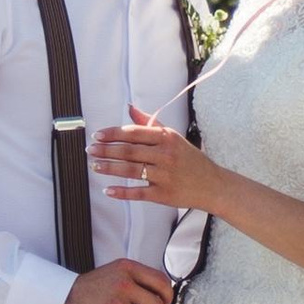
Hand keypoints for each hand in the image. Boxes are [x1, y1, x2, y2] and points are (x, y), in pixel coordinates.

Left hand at [89, 107, 211, 209]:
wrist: (213, 185)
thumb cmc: (190, 160)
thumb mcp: (173, 137)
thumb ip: (150, 123)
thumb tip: (130, 108)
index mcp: (167, 138)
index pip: (134, 133)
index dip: (113, 134)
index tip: (97, 135)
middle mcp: (165, 155)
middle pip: (129, 151)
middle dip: (106, 151)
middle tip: (90, 150)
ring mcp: (165, 176)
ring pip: (131, 171)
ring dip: (109, 168)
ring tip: (94, 166)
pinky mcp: (164, 195)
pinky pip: (139, 193)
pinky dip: (122, 192)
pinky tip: (108, 190)